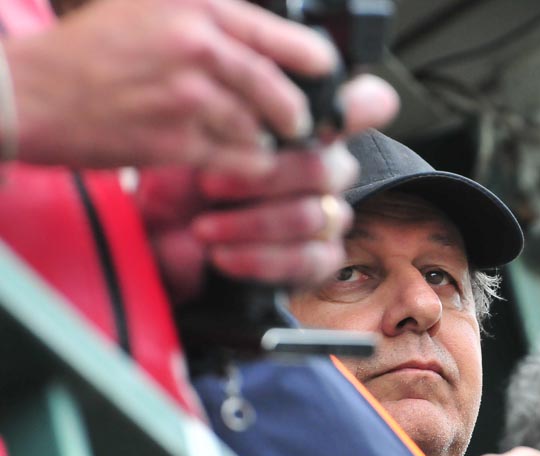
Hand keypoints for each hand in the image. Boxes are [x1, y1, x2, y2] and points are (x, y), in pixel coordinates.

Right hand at [7, 0, 336, 172]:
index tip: (325, 78)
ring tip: (256, 140)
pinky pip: (238, 161)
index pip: (290, 41)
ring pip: (262, 131)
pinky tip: (234, 159)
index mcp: (202, 9)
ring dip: (267, 142)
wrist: (32, 93)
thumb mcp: (154, 6)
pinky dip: (246, 165)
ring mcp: (189, 98)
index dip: (318, 66)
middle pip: (283, 93)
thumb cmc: (93, 50)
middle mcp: (199, 49)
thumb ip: (216, 20)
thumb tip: (274, 41)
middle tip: (298, 123)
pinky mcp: (177, 142)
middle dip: (297, 115)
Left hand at [139, 74, 396, 300]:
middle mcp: (331, 169)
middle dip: (262, 179)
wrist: (162, 233)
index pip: (366, 105)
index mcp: (312, 127)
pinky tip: (222, 256)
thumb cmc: (182, 173)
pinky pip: (307, 260)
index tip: (313, 122)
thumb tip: (255, 100)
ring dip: (250, 223)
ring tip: (203, 228)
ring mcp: (330, 216)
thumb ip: (232, 111)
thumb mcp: (193, 133)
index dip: (355, 108)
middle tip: (208, 185)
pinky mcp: (320, 260)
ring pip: (312, 217)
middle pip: (326, 169)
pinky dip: (260, 259)